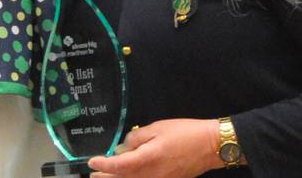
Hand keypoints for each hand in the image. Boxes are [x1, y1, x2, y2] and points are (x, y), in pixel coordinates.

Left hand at [87, 119, 220, 177]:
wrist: (209, 146)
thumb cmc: (183, 133)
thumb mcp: (157, 128)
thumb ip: (136, 139)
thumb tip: (121, 149)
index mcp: (148, 158)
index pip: (119, 166)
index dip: (104, 164)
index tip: (92, 161)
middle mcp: (152, 175)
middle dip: (107, 177)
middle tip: (93, 174)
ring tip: (105, 177)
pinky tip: (128, 176)